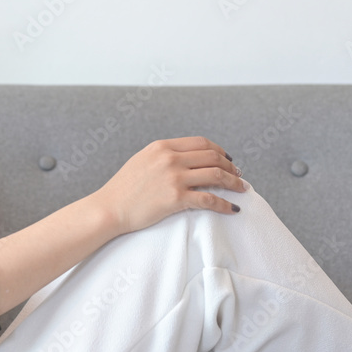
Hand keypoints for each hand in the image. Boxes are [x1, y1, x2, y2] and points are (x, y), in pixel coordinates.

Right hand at [93, 136, 246, 235]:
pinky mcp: (176, 198)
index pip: (201, 142)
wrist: (109, 208)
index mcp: (162, 146)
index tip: (227, 159)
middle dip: (231, 166)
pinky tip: (233, 209)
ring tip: (242, 189)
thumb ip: (163, 156)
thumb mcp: (142, 160)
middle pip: (212, 156)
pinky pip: (209, 199)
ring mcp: (174, 177)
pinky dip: (225, 204)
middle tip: (239, 175)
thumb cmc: (123, 188)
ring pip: (216, 175)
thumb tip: (186, 158)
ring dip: (234, 182)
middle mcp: (170, 158)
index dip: (219, 150)